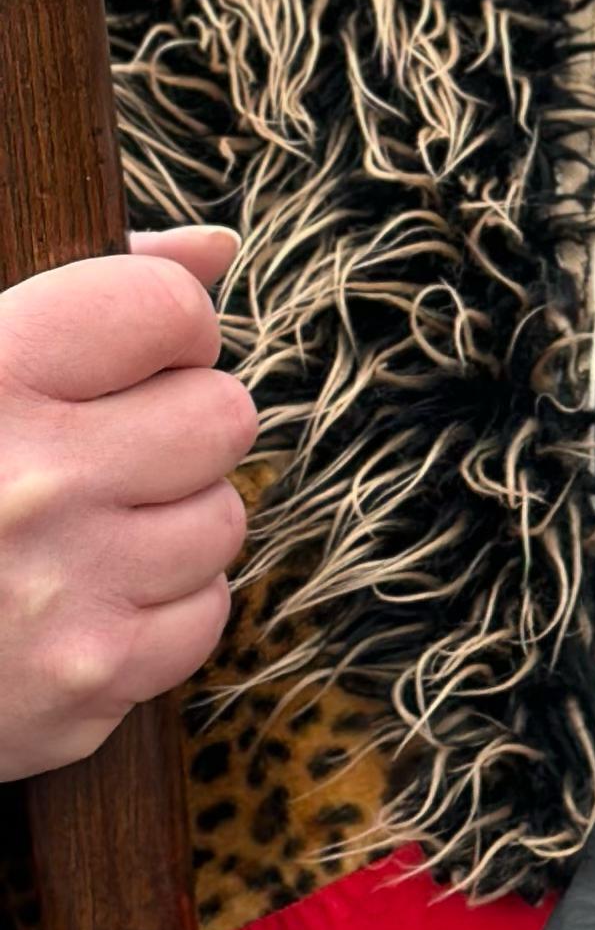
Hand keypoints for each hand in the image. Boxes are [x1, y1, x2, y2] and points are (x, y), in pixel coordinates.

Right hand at [0, 230, 251, 785]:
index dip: (162, 330)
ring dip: (169, 524)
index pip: (168, 309)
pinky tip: (79, 602)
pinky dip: (156, 613)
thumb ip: (81, 293)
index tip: (126, 361)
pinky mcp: (87, 680)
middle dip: (176, 429)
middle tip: (104, 454)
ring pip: (221, 520)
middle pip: (221, 416)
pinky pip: (201, 618)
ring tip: (79, 532)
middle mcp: (39, 480)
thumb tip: (212, 248)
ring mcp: (67, 588)